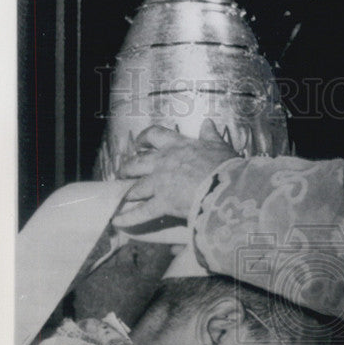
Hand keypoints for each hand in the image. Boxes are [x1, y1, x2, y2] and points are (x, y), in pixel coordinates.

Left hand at [111, 120, 236, 233]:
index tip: (139, 144)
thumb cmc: (225, 166)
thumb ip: (211, 135)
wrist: (225, 186)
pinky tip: (118, 221)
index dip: (144, 139)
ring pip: (136, 187)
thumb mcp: (218, 146)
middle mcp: (163, 162)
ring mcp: (160, 183)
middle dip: (128, 168)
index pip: (155, 135)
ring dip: (127, 193)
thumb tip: (208, 123)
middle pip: (137, 163)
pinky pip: (142, 212)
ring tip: (122, 197)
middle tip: (124, 172)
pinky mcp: (162, 203)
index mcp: (177, 146)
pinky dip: (128, 218)